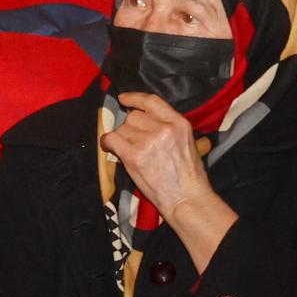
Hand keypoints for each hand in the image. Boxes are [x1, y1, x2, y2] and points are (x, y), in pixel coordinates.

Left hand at [101, 93, 237, 268]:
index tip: (124, 98)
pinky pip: (112, 140)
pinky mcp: (134, 155)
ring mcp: (148, 141)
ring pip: (122, 129)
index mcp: (179, 123)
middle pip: (134, 117)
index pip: (152, 101)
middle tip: (136, 144)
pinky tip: (110, 148)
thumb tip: (147, 119)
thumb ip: (168, 127)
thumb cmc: (188, 175)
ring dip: (123, 139)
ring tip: (134, 154)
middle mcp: (163, 128)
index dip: (135, 98)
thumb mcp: (187, 142)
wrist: (186, 198)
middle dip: (131, 128)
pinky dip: (108, 143)